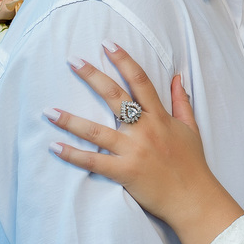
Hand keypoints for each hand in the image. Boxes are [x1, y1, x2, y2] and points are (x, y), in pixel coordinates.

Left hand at [45, 43, 243, 243]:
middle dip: (92, 76)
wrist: (194, 199)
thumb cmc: (193, 165)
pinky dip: (72, 155)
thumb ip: (181, 101)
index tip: (107, 44)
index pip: (140, 81)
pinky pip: (93, 162)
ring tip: (48, 111)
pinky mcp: (124, 173)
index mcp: (160, 117)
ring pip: (96, 131)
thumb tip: (177, 76)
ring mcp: (133, 151)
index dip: (124, 60)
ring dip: (70, 120)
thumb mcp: (190, 128)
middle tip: (72, 60)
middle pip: (115, 96)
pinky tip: (54, 146)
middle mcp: (145, 130)